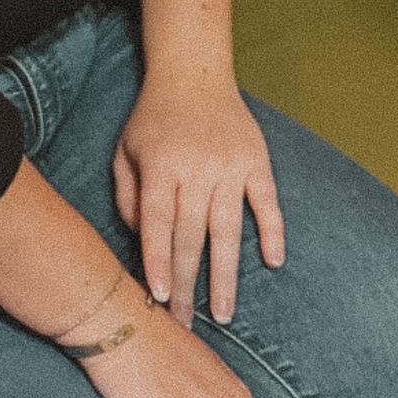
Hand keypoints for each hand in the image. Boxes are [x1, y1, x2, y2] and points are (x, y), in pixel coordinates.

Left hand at [112, 73, 285, 327]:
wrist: (194, 73)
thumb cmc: (153, 118)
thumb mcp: (124, 151)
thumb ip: (127, 197)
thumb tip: (141, 242)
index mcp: (161, 167)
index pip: (158, 223)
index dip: (158, 261)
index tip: (159, 299)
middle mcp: (197, 169)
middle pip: (192, 236)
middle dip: (188, 285)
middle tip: (186, 324)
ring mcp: (231, 166)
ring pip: (228, 229)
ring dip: (226, 274)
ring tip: (224, 314)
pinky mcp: (257, 161)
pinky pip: (267, 202)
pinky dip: (273, 231)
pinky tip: (273, 262)